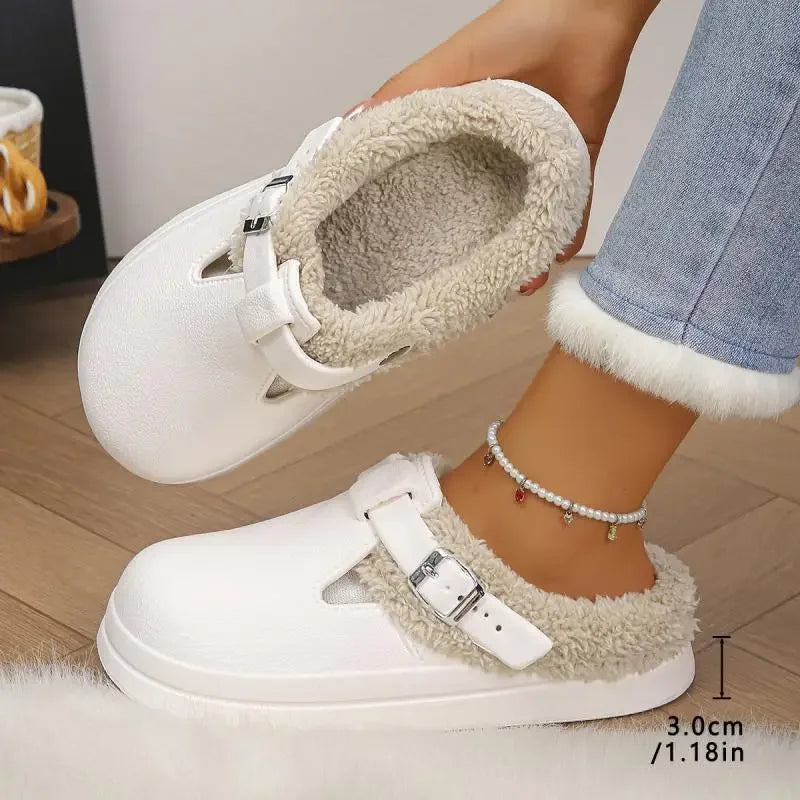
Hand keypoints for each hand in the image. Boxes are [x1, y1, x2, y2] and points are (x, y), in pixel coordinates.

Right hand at [356, 0, 658, 292]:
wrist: (586, 13)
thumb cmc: (514, 29)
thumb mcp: (446, 67)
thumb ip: (403, 98)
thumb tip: (349, 125)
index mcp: (466, 135)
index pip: (441, 183)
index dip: (426, 215)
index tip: (410, 251)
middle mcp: (501, 154)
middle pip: (485, 209)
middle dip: (476, 245)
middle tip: (461, 281)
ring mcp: (540, 160)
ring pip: (528, 217)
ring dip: (520, 250)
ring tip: (508, 283)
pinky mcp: (579, 160)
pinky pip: (574, 207)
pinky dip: (566, 234)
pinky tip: (551, 264)